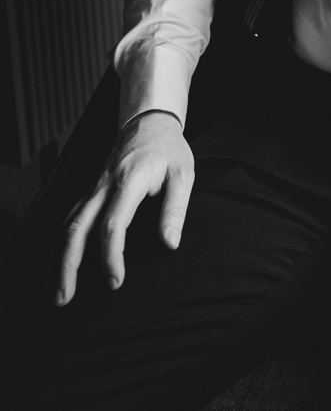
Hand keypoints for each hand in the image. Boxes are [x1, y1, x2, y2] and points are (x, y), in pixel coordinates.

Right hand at [56, 111, 193, 305]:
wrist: (149, 121)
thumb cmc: (168, 149)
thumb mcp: (183, 174)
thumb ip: (175, 209)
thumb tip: (169, 244)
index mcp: (129, 181)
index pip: (112, 225)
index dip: (111, 256)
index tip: (115, 281)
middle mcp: (105, 185)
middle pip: (77, 228)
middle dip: (68, 265)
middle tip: (64, 298)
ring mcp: (94, 187)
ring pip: (68, 224)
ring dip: (60, 258)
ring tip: (59, 291)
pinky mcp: (91, 190)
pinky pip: (71, 217)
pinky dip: (63, 242)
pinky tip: (62, 262)